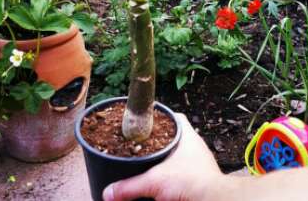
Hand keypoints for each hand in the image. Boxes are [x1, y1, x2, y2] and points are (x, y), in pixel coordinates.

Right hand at [103, 113, 225, 200]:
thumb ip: (130, 186)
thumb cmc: (191, 182)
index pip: (176, 116)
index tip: (148, 118)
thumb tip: (108, 192)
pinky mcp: (199, 177)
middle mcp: (194, 146)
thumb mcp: (155, 181)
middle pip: (176, 135)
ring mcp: (198, 162)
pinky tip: (163, 180)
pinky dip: (173, 172)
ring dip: (167, 157)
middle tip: (144, 142)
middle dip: (160, 139)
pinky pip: (184, 169)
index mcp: (187, 136)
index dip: (162, 115)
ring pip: (180, 153)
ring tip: (150, 162)